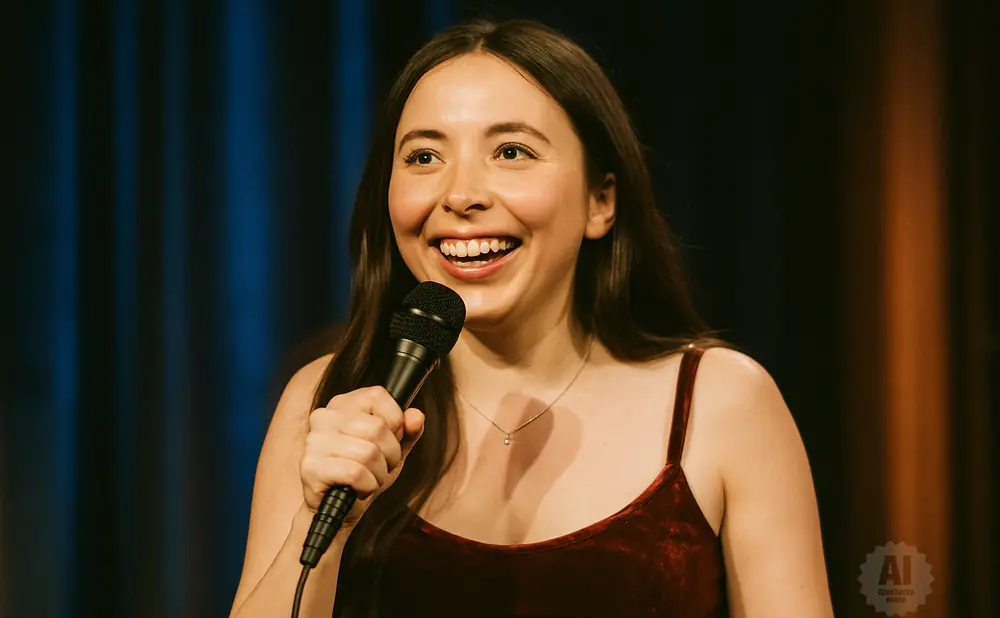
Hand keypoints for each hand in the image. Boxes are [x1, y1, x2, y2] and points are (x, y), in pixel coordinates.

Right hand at [300, 386, 424, 531]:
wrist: (340, 510)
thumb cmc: (365, 473)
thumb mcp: (393, 449)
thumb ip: (407, 431)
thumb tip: (416, 416)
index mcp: (342, 404)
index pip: (377, 395)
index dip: (395, 422)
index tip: (392, 440)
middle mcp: (324, 416)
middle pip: (377, 428)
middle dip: (390, 454)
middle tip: (381, 467)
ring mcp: (314, 441)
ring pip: (368, 452)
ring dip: (379, 473)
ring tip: (370, 479)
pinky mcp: (310, 467)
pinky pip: (355, 473)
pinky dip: (367, 486)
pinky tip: (359, 489)